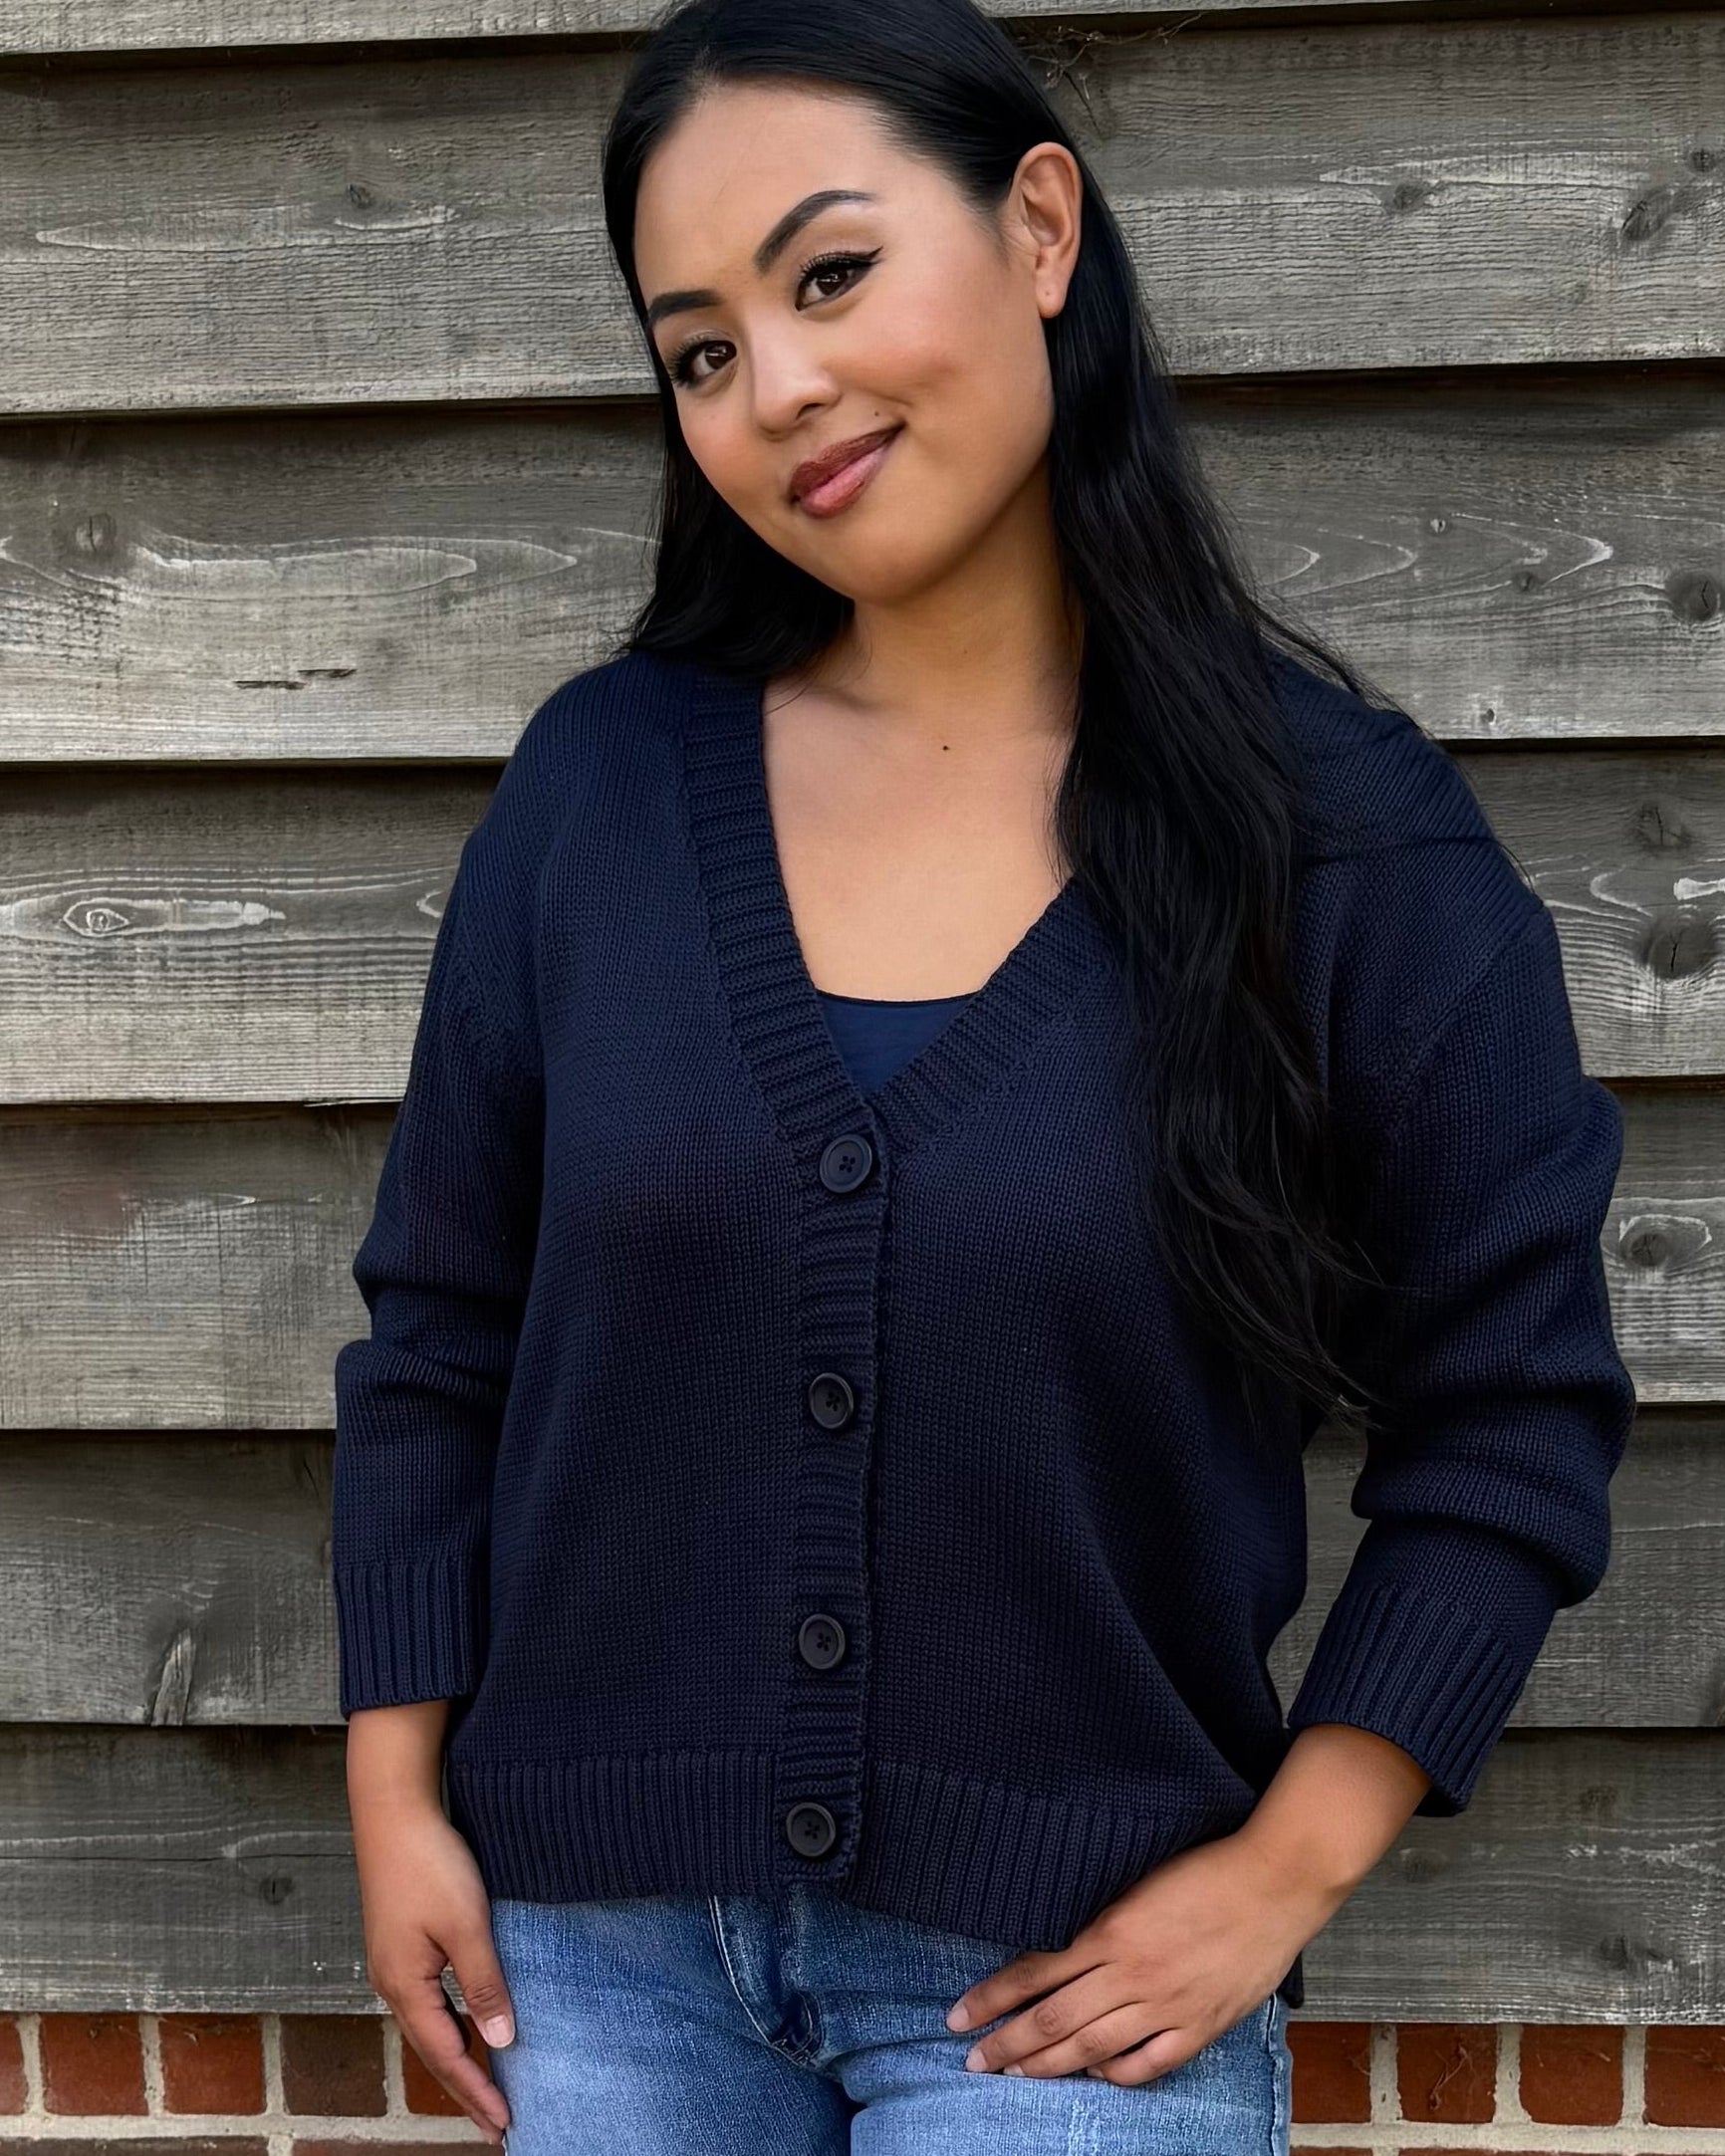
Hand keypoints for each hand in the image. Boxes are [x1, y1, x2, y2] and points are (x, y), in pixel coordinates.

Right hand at [354, 1798, 516, 2143]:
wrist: (392, 1811)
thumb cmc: (429, 1863)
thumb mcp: (466, 1925)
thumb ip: (483, 1985)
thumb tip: (499, 2042)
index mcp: (405, 1986)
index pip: (445, 2057)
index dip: (476, 2092)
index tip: (503, 2124)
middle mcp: (393, 1984)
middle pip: (431, 2051)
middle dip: (464, 2090)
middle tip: (496, 2124)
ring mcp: (393, 1965)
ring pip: (428, 2028)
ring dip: (456, 2061)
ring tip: (485, 2089)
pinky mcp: (400, 1945)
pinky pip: (427, 2003)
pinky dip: (448, 2027)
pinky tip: (465, 2028)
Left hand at [943, 1827, 1343, 2085]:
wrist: (1275, 1880)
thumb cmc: (1207, 1867)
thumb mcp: (1136, 1880)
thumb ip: (1099, 1919)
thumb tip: (1057, 1945)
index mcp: (1110, 1930)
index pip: (1033, 1972)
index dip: (992, 1997)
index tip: (958, 2015)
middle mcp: (1131, 1974)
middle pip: (1052, 2020)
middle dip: (1005, 2044)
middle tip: (971, 2060)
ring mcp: (1166, 2005)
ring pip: (1091, 2048)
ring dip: (1046, 2065)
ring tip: (1014, 2076)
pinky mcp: (1200, 2026)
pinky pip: (1147, 2064)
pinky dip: (1115, 2075)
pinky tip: (1094, 2076)